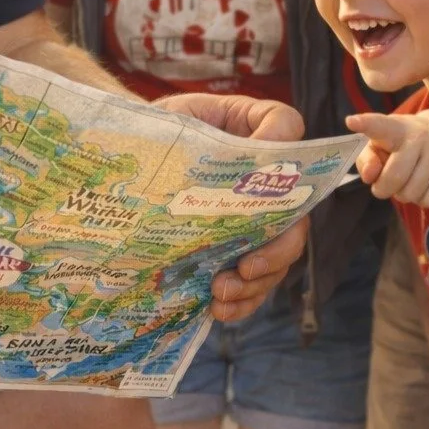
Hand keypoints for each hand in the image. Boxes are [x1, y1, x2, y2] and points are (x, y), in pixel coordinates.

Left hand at [154, 91, 307, 321]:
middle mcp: (264, 177)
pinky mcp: (238, 249)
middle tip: (246, 267)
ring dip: (257, 282)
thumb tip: (238, 149)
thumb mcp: (176, 119)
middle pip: (296, 212)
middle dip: (277, 248)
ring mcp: (255, 217)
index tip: (259, 175)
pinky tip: (218, 309)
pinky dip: (243, 301)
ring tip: (220, 293)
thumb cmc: (157, 133)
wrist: (132, 159)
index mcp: (252, 128)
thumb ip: (203, 126)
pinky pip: (255, 282)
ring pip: (279, 255)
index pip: (286, 125)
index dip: (285, 143)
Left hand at [347, 112, 428, 206]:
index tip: (351, 121)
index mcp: (393, 127)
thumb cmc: (396, 144)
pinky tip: (420, 185)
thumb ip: (365, 160)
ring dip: (402, 195)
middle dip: (383, 189)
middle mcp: (419, 136)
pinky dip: (419, 200)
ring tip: (404, 181)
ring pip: (412, 193)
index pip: (379, 126)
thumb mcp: (376, 145)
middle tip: (382, 185)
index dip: (365, 124)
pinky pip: (428, 201)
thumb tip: (370, 176)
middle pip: (395, 177)